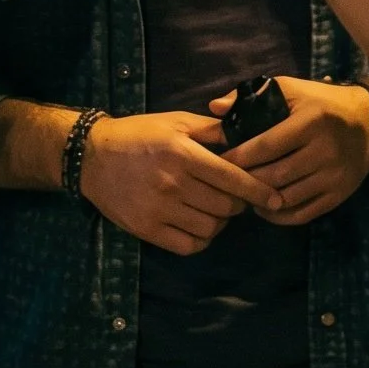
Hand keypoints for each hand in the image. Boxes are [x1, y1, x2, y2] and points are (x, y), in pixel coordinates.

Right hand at [79, 111, 280, 254]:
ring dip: (220, 222)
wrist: (93, 156)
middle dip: (238, 204)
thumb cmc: (139, 134)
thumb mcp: (175, 122)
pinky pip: (189, 245)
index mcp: (183, 153)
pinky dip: (202, 239)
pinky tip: (199, 225)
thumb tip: (246, 134)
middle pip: (225, 206)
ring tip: (215, 210)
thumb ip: (211, 129)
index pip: (231, 177)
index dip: (258, 191)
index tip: (276, 199)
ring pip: (210, 229)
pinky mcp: (148, 230)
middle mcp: (173, 183)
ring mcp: (159, 210)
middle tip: (235, 197)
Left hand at [212, 78, 368, 225]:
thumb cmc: (322, 102)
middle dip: (246, 181)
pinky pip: (304, 213)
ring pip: (288, 197)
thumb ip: (254, 95)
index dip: (239, 157)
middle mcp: (324, 151)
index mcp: (310, 122)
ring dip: (260, 201)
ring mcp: (333, 176)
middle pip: (275, 176)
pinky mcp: (339, 195)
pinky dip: (280, 216)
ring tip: (243, 195)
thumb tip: (215, 107)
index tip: (218, 162)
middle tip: (226, 183)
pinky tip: (265, 208)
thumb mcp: (292, 89)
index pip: (265, 146)